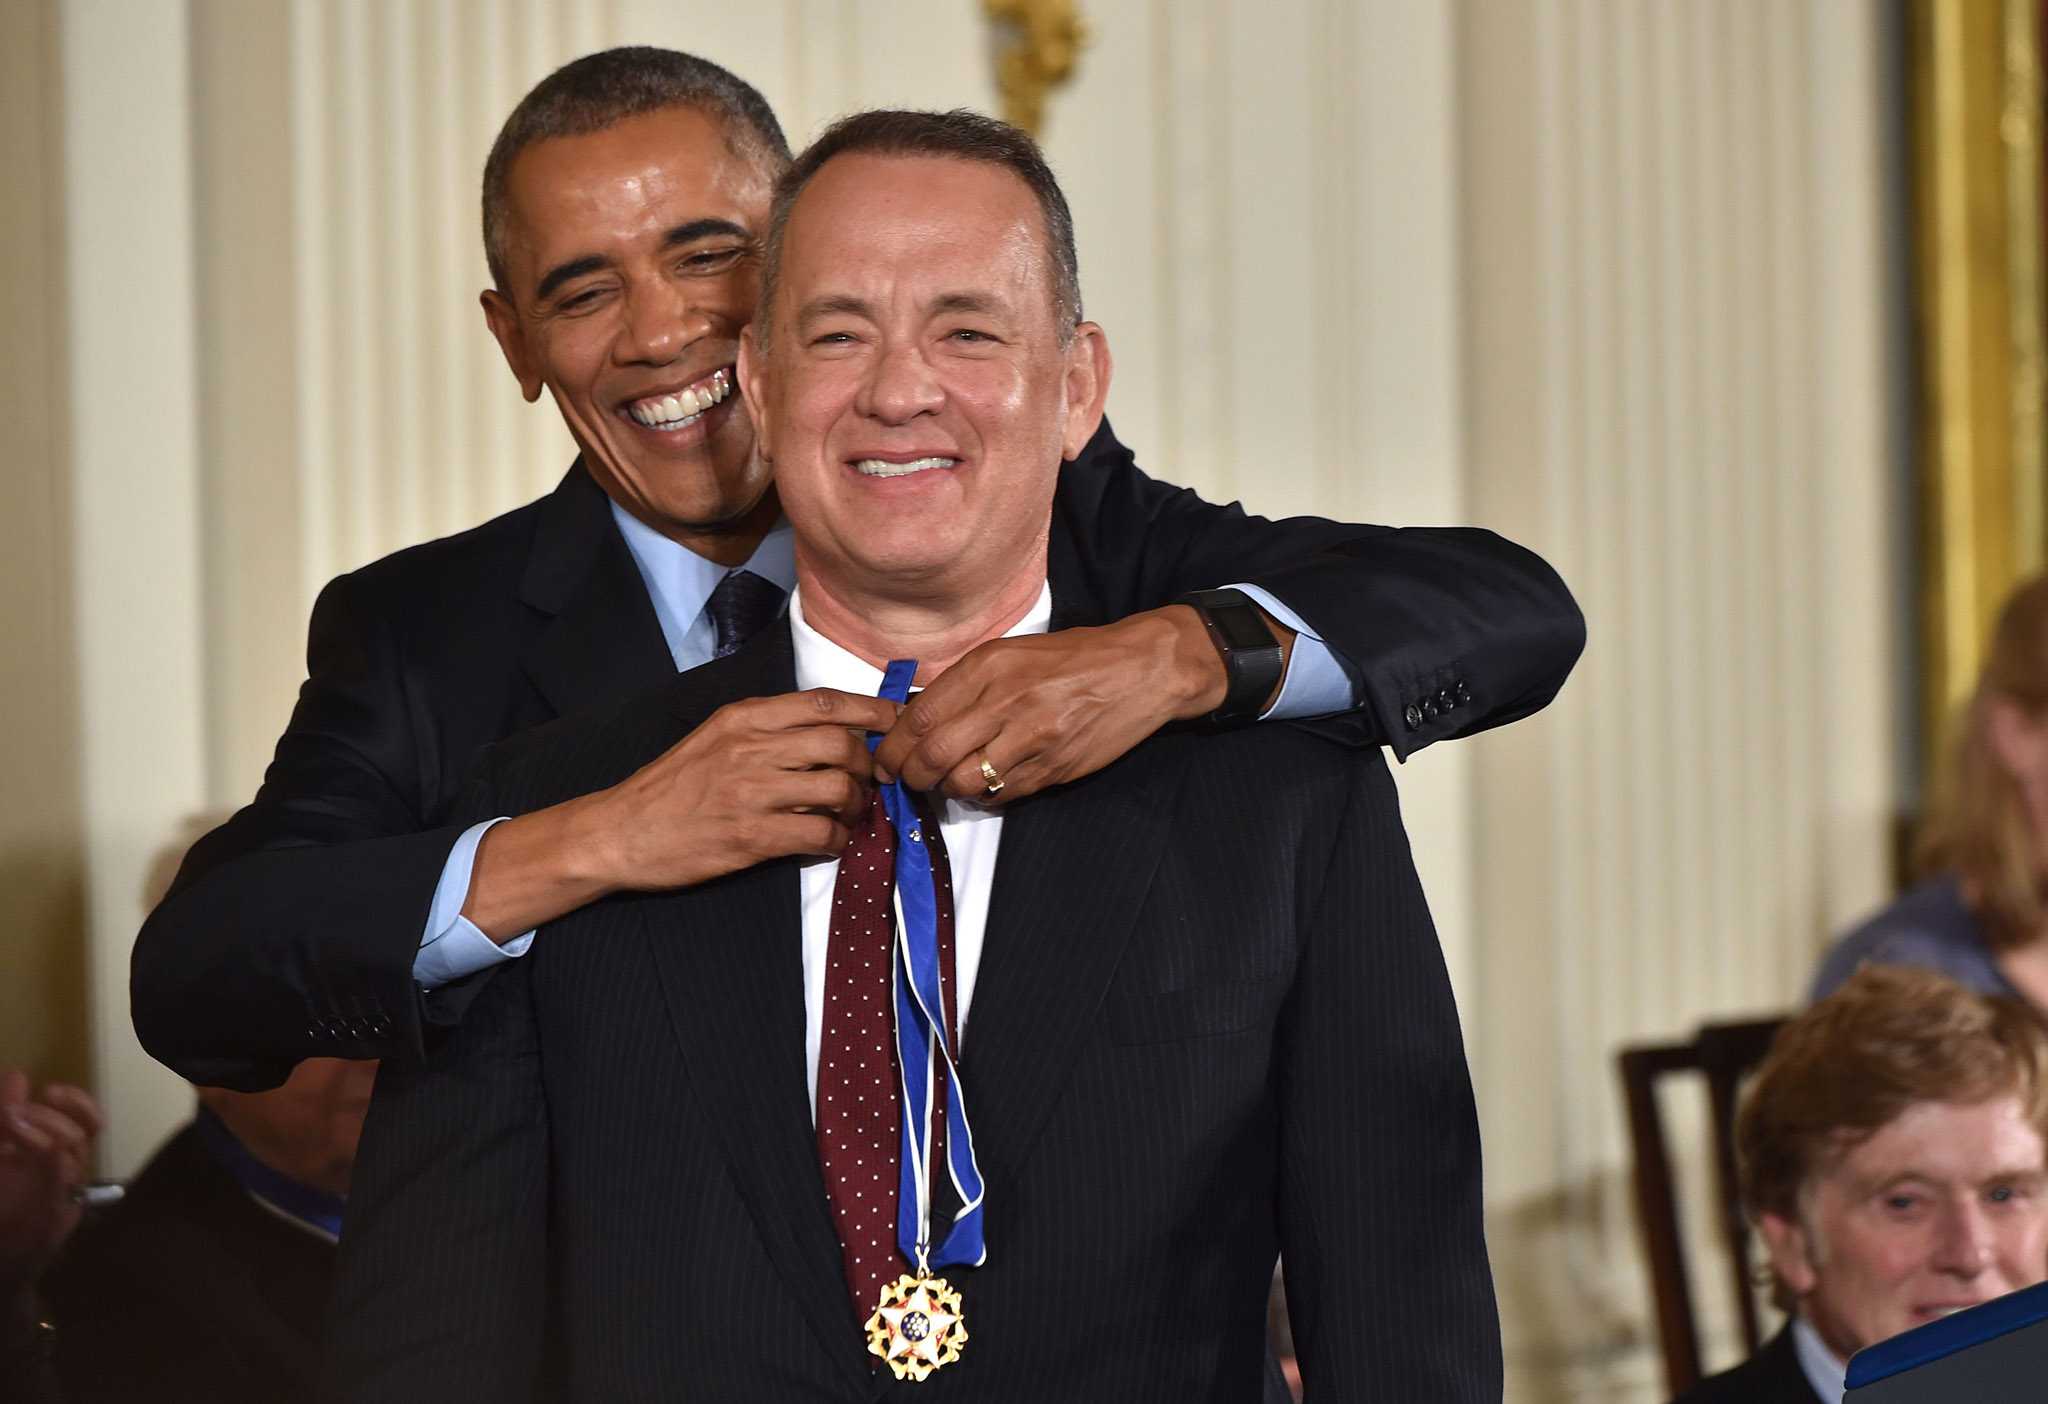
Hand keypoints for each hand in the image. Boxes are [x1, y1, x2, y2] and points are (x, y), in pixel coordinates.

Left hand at [0, 1069, 103, 1297]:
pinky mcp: (56, 1217)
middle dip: (47, 1114)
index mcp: (60, 1160)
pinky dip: (50, 1155)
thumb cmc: (0, 1210)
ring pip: (73, 1149)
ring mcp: (66, 1196)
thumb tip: (18, 1074)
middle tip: (9, 1110)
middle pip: (82, 1132)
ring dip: (42, 1128)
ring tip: (7, 1120)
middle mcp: (69, 1176)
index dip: (78, 1101)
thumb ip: (4, 1119)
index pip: (90, 1123)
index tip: (51, 1089)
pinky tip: (25, 1143)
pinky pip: (63, 1179)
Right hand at [464, 688, 901, 938]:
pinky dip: (836, 839)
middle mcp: (750, 748)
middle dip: (866, 764)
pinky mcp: (750, 837)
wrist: (619, 832)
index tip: (895, 718)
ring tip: (848, 814)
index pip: (823, 702)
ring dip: (855, 804)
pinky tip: (829, 842)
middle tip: (868, 781)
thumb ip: (766, 729)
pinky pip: (818, 833)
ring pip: (837, 787)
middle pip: (840, 743)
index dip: (869, 708)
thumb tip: (827, 730)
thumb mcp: (715, 737)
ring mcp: (751, 793)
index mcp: (743, 717)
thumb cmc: (670, 787)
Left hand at [872, 605, 1292, 801]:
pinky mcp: (1056, 766)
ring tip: (948, 782)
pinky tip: (988, 782)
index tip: (886, 759)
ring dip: (947, 789)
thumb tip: (916, 718)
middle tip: (907, 781)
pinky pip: (1004, 794)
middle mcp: (1007, 699)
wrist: (1142, 669)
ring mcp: (1033, 737)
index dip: (894, 746)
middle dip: (910, 776)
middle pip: (933, 754)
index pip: (921, 715)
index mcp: (991, 665)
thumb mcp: (1013, 652)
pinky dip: (986, 794)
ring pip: (964, 781)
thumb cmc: (1074, 658)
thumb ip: (966, 683)